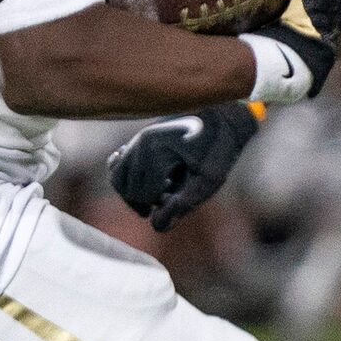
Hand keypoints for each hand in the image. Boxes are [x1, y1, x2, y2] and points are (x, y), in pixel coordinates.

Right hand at [109, 102, 259, 230]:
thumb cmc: (220, 148)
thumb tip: (154, 224)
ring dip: (135, 192)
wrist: (223, 115)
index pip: (144, 196)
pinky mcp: (138, 139)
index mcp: (155, 152)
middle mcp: (140, 144)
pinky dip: (127, 179)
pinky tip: (149, 179)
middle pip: (129, 191)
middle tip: (173, 193)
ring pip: (118, 180)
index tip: (182, 193)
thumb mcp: (209, 180)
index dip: (163, 204)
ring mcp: (137, 139)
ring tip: (160, 190)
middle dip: (149, 199)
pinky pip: (116, 165)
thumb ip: (183, 205)